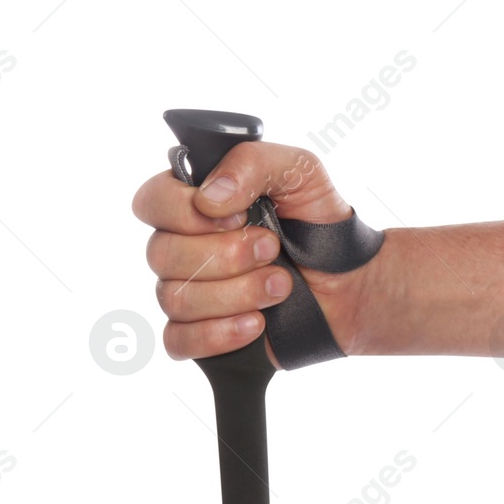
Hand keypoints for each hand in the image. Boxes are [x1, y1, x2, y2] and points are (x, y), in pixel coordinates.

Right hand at [132, 143, 371, 361]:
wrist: (351, 280)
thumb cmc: (320, 222)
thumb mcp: (301, 172)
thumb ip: (253, 162)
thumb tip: (209, 196)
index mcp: (196, 200)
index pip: (152, 201)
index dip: (185, 212)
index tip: (238, 217)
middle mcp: (184, 245)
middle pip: (161, 253)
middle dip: (227, 254)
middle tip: (273, 248)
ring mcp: (190, 290)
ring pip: (175, 298)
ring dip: (237, 292)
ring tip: (281, 285)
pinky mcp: (201, 333)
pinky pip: (179, 340)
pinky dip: (219, 333)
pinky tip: (256, 323)